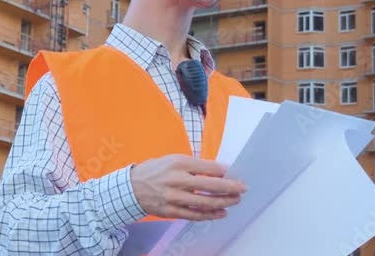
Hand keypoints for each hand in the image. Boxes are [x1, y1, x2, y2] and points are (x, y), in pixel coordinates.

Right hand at [129, 154, 246, 220]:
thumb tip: (219, 171)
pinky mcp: (171, 211)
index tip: (236, 174)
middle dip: (230, 188)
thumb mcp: (174, 160)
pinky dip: (210, 215)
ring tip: (234, 201)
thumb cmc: (156, 171)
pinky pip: (195, 215)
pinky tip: (221, 213)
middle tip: (242, 188)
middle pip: (211, 186)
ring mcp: (174, 197)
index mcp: (179, 163)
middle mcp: (177, 180)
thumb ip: (194, 166)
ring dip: (223, 202)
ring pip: (205, 203)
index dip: (226, 172)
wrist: (132, 187)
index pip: (209, 168)